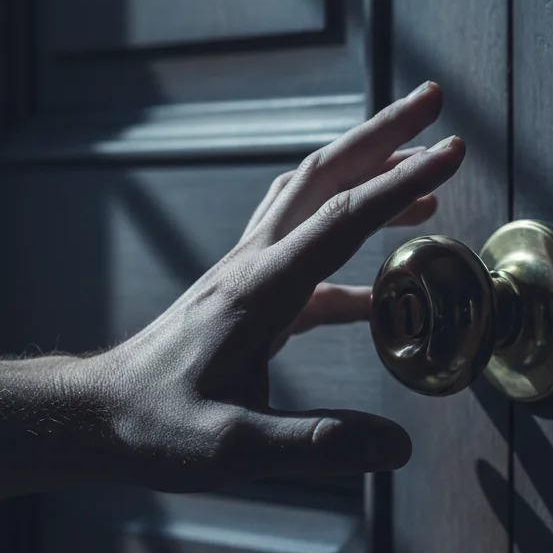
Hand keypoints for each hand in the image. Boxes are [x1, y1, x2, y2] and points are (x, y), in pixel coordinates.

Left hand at [80, 82, 463, 490]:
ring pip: (313, 196)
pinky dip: (353, 244)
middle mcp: (255, 263)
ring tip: (422, 166)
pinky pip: (311, 252)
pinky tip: (385, 285)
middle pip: (325, 175)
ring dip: (366, 169)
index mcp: (261, 288)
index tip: (452, 152)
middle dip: (384, 134)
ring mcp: (250, 272)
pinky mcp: (250, 293)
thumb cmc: (156, 426)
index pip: (342, 217)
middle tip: (434, 103)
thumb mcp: (234, 449)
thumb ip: (315, 445)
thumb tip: (397, 446)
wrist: (99, 413)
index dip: (401, 182)